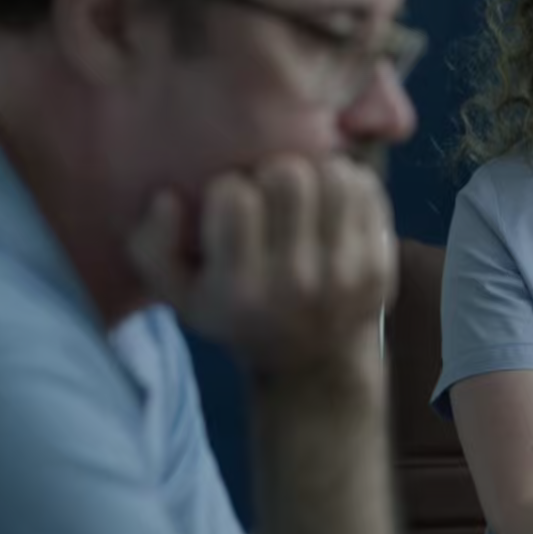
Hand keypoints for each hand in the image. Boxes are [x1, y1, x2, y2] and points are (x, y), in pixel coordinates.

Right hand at [128, 154, 394, 377]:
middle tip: (270, 189)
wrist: (314, 362)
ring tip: (303, 190)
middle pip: (289, 177)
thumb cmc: (238, 316)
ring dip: (315, 170)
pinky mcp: (380, 264)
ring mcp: (344, 273)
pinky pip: (367, 190)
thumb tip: (167, 198)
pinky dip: (349, 182)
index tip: (232, 205)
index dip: (228, 188)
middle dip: (274, 171)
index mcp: (240, 289)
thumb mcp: (179, 297)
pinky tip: (332, 199)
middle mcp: (295, 282)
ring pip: (335, 175)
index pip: (234, 198)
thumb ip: (152, 246)